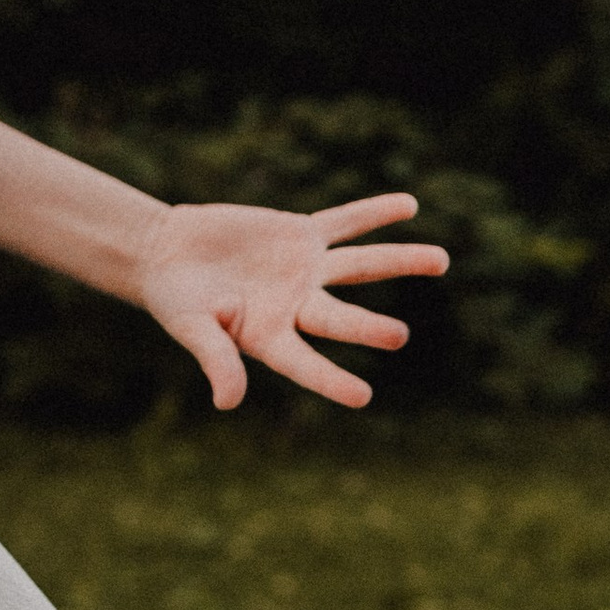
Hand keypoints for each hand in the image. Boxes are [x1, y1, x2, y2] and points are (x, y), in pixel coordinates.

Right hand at [134, 191, 447, 411]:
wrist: (167, 254)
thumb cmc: (176, 301)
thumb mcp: (192, 329)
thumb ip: (217, 360)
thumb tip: (228, 404)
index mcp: (271, 338)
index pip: (307, 364)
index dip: (331, 380)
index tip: (362, 397)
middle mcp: (298, 307)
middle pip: (342, 317)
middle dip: (369, 326)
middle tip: (401, 336)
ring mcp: (306, 270)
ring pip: (361, 265)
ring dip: (400, 260)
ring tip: (442, 260)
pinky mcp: (302, 235)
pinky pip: (345, 222)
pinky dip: (374, 212)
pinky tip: (410, 205)